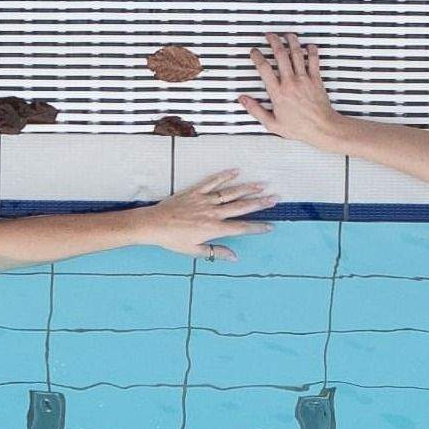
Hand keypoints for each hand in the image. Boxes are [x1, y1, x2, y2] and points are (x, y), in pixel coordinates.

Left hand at [142, 171, 274, 260]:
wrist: (153, 224)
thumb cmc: (172, 240)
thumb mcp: (194, 250)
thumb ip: (215, 252)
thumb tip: (234, 257)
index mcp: (213, 229)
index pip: (240, 228)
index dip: (256, 227)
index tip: (270, 226)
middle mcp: (212, 213)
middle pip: (240, 207)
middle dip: (259, 203)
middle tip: (275, 198)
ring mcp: (204, 200)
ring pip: (230, 193)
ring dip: (247, 188)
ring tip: (263, 184)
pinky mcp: (195, 191)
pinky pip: (212, 182)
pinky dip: (224, 176)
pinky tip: (236, 171)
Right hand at [239, 32, 345, 147]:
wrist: (321, 128)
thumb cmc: (299, 127)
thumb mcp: (272, 123)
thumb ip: (256, 110)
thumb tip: (243, 100)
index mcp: (278, 93)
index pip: (264, 69)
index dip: (257, 57)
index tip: (254, 52)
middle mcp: (290, 82)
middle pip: (280, 55)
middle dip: (274, 41)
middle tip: (269, 36)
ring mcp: (304, 79)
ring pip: (297, 53)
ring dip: (291, 41)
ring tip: (287, 34)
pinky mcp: (316, 79)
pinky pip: (314, 60)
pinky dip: (311, 50)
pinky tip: (308, 46)